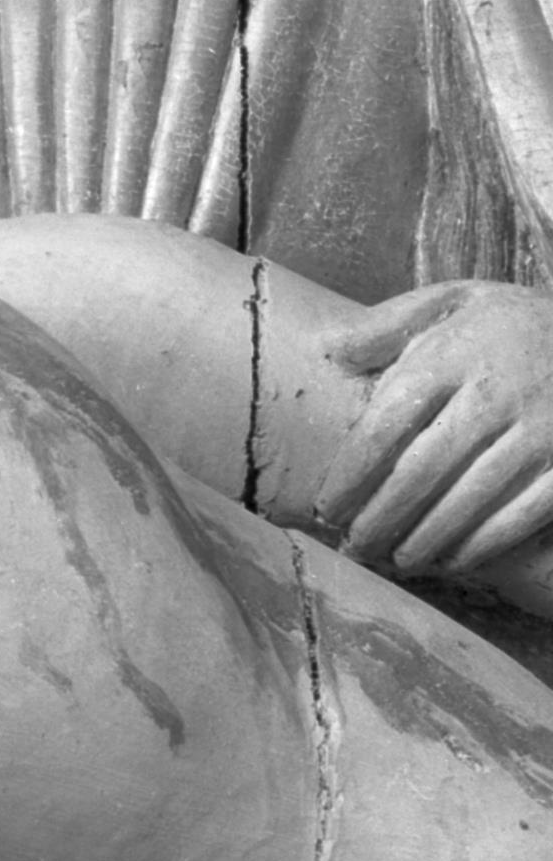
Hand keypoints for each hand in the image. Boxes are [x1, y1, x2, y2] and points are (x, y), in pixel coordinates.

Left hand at [316, 284, 552, 572]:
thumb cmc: (515, 322)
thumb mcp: (454, 299)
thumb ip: (388, 323)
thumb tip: (330, 347)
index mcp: (450, 357)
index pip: (387, 424)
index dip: (353, 473)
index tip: (327, 505)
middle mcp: (493, 397)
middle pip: (423, 470)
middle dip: (381, 515)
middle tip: (354, 545)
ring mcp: (539, 435)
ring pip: (470, 499)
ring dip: (426, 537)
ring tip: (395, 561)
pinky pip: (523, 515)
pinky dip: (484, 543)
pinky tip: (454, 560)